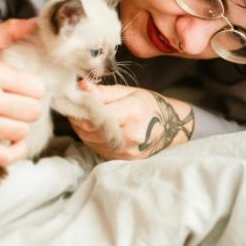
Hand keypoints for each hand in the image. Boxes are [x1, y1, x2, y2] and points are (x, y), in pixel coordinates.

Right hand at [0, 19, 44, 167]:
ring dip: (20, 128)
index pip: (36, 87)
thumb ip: (7, 31)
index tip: (23, 89)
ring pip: (22, 132)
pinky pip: (6, 156)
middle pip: (33, 111)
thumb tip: (36, 22)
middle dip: (29, 108)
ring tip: (9, 119)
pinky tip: (8, 139)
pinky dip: (14, 151)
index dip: (34, 89)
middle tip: (17, 105)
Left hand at [69, 81, 194, 159]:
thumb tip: (82, 86)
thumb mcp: (130, 92)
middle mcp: (130, 134)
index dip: (81, 106)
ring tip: (87, 116)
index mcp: (133, 112)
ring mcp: (127, 150)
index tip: (75, 98)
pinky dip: (92, 137)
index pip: (95, 113)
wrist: (171, 128)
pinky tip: (97, 128)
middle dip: (79, 116)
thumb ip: (104, 92)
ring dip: (83, 128)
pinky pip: (97, 147)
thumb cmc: (150, 105)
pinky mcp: (123, 159)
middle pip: (89, 128)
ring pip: (89, 139)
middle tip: (77, 106)